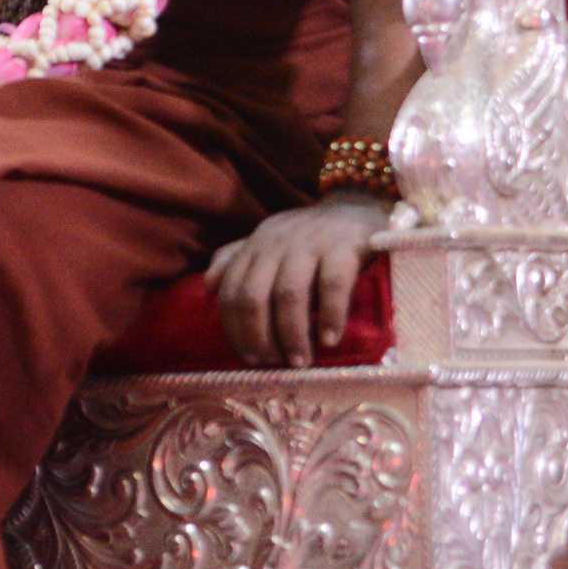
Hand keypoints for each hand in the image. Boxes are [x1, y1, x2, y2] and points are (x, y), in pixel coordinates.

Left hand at [207, 191, 391, 366]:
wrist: (358, 205)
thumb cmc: (311, 235)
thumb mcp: (270, 242)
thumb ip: (238, 260)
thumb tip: (208, 284)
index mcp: (257, 245)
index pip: (232, 292)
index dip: (236, 330)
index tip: (250, 358)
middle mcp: (277, 242)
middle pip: (254, 296)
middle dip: (260, 337)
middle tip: (274, 363)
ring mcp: (311, 241)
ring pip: (289, 294)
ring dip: (291, 334)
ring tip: (300, 361)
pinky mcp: (345, 245)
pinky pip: (333, 284)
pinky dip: (330, 316)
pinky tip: (329, 340)